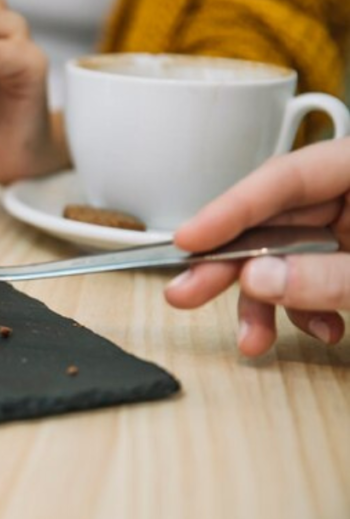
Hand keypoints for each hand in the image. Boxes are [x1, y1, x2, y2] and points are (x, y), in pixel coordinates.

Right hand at [165, 137, 349, 355]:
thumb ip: (332, 276)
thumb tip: (259, 280)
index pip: (283, 178)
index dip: (230, 210)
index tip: (187, 241)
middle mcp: (349, 192)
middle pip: (272, 221)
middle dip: (230, 264)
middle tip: (184, 292)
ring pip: (286, 257)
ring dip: (267, 302)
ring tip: (252, 340)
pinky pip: (313, 277)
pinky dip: (306, 309)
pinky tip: (321, 331)